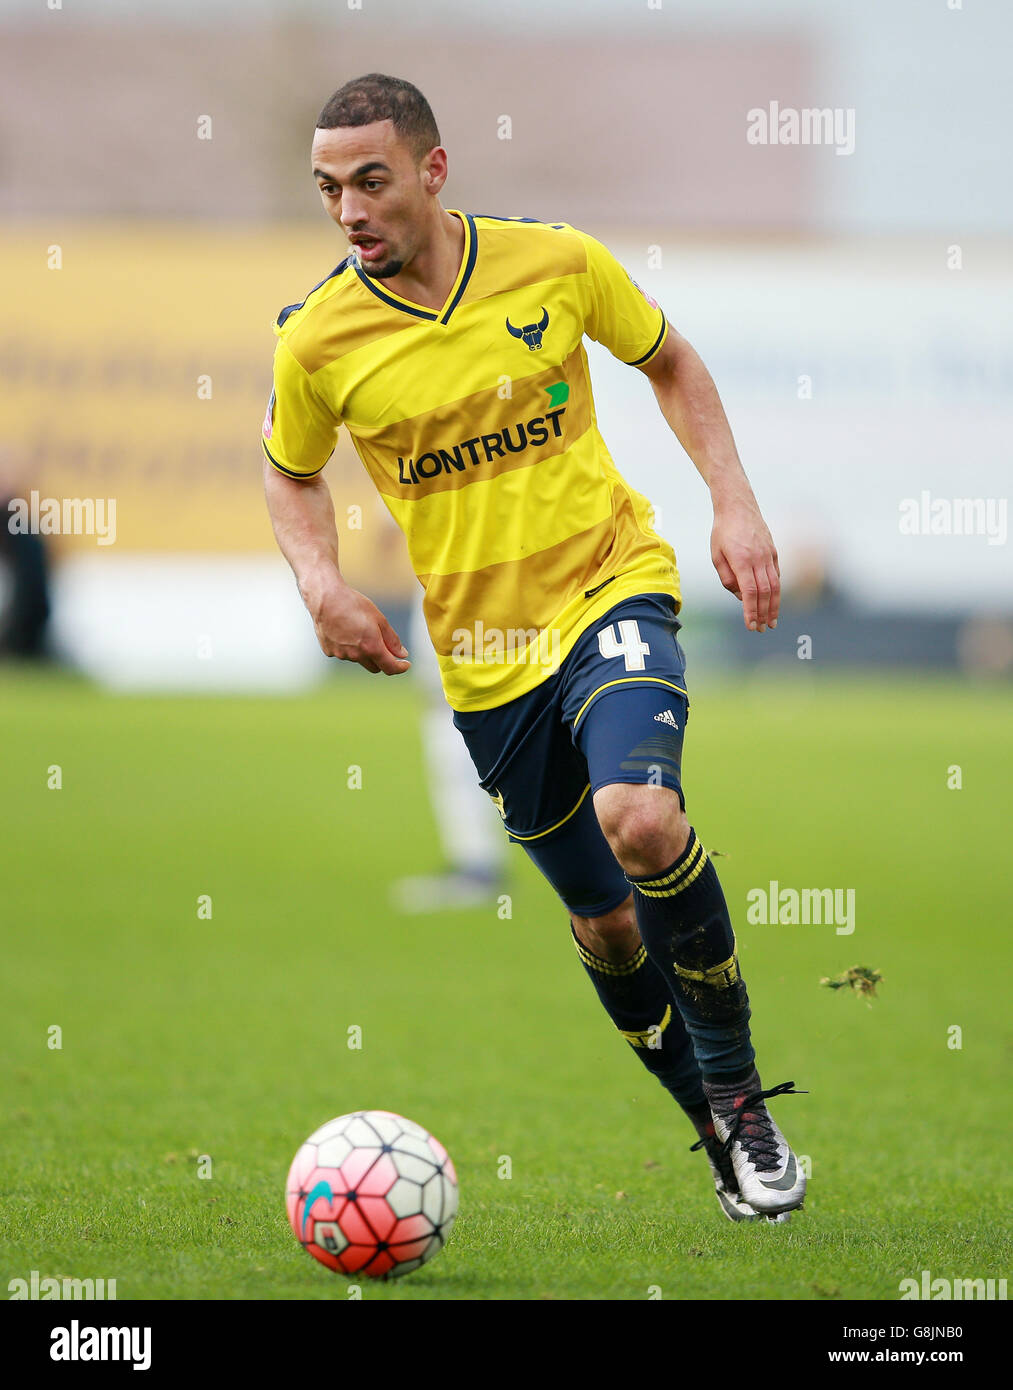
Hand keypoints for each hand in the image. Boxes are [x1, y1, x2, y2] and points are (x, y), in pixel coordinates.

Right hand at [306, 581, 410, 673]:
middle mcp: (356, 655)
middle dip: (381, 660)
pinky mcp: (329, 651)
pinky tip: (343, 630)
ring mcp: (341, 655)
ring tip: (356, 629)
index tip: (405, 665)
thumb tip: (401, 654)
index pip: (390, 668)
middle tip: (383, 644)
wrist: (325, 598)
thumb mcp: (379, 619)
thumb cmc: (354, 605)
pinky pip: (343, 653)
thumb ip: (392, 640)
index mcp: (371, 647)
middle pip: (375, 667)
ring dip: (362, 651)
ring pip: (358, 659)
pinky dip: (347, 647)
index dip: (400, 668)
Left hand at [711, 500, 780, 632]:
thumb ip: (727, 578)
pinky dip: (775, 590)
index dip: (751, 611)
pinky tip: (772, 601)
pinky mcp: (773, 551)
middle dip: (764, 614)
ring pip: (775, 585)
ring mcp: (768, 555)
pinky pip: (777, 574)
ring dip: (774, 606)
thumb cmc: (722, 532)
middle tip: (763, 629)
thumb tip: (739, 595)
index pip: (749, 592)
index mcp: (741, 560)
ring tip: (772, 621)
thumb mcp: (716, 555)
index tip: (751, 625)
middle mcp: (758, 559)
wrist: (738, 506)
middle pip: (765, 592)